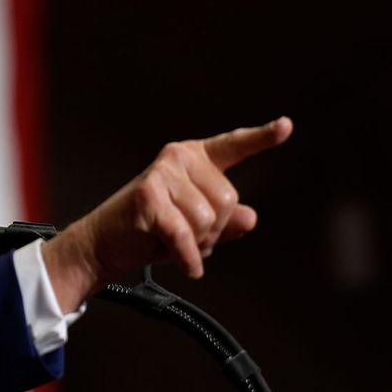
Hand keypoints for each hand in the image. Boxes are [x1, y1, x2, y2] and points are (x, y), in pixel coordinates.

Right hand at [42, 117, 292, 310]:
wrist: (105, 245)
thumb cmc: (151, 232)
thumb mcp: (197, 228)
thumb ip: (227, 222)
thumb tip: (250, 218)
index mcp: (194, 159)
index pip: (233, 147)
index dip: (262, 138)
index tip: (286, 126)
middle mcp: (178, 158)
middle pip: (228, 200)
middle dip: (214, 230)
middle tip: (187, 236)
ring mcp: (162, 174)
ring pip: (209, 220)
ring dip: (198, 244)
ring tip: (175, 243)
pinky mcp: (149, 197)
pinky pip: (186, 235)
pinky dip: (188, 257)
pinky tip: (185, 264)